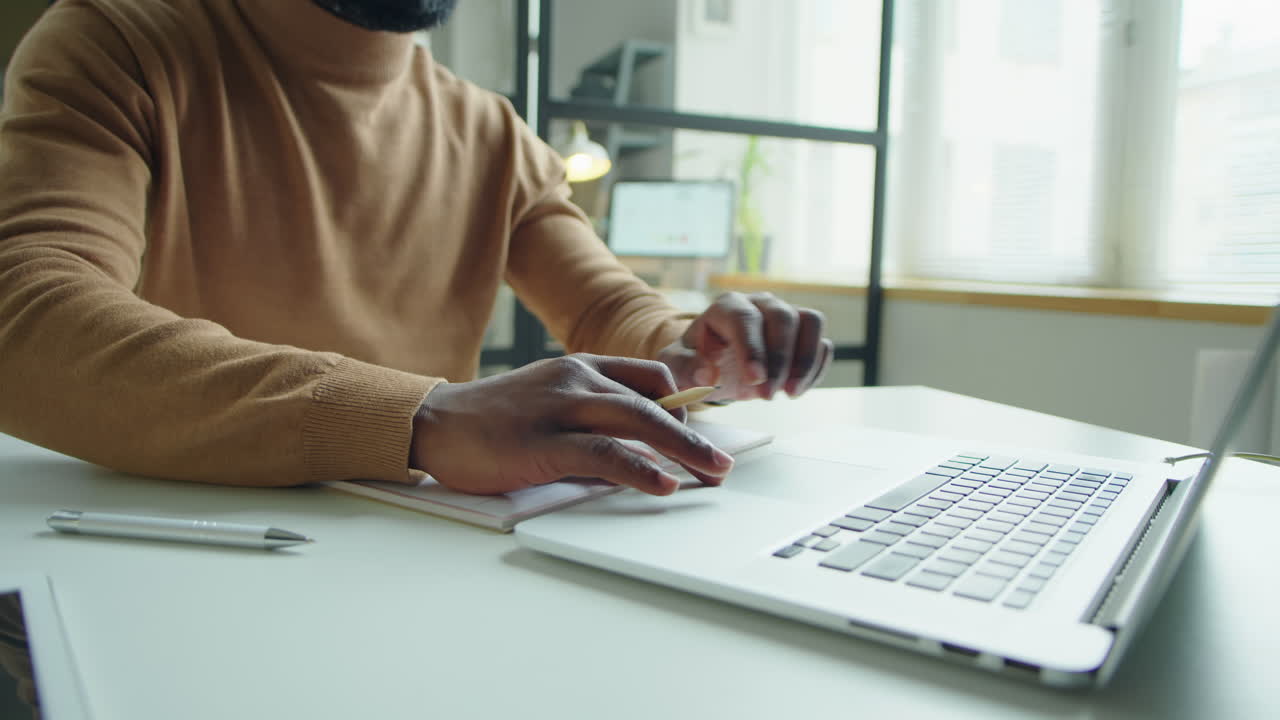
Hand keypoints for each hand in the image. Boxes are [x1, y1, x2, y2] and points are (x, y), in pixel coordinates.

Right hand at [409, 354, 734, 495]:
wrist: (434, 423)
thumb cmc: (491, 419)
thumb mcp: (547, 400)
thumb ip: (588, 413)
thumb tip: (633, 447)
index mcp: (579, 367)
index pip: (648, 376)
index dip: (681, 404)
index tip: (699, 434)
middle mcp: (576, 379)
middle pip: (653, 402)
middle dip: (694, 436)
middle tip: (722, 464)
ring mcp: (560, 408)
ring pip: (637, 422)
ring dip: (682, 451)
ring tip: (711, 474)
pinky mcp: (543, 442)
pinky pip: (604, 453)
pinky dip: (640, 469)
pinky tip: (663, 484)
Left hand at [657, 292, 832, 401]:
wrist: (714, 363)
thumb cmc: (695, 361)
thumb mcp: (677, 366)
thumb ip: (685, 367)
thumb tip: (707, 372)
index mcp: (726, 307)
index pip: (744, 319)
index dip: (752, 348)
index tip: (755, 380)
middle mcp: (760, 303)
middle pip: (782, 317)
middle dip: (779, 360)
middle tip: (768, 396)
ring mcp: (785, 314)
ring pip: (810, 322)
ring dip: (805, 361)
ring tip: (790, 394)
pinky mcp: (803, 332)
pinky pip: (822, 343)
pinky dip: (816, 368)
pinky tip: (797, 390)